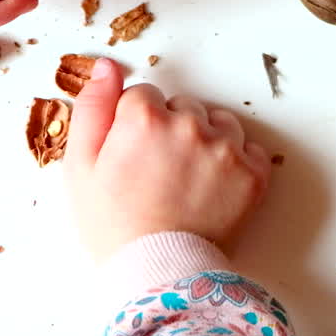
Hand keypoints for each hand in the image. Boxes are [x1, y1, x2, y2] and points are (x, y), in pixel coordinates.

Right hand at [66, 60, 272, 261]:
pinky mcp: (254, 173)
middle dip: (172, 129)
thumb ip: (94, 108)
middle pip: (184, 107)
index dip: (135, 124)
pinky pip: (251, 150)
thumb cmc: (112, 222)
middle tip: (159, 170)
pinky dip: (238, 162)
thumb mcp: (81, 165)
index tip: (133, 153)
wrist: (156, 269)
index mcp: (145, 118)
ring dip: (208, 140)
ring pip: (220, 123)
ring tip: (188, 178)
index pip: (144, 96)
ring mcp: (227, 149)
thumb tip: (107, 66)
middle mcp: (191, 125)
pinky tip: (215, 186)